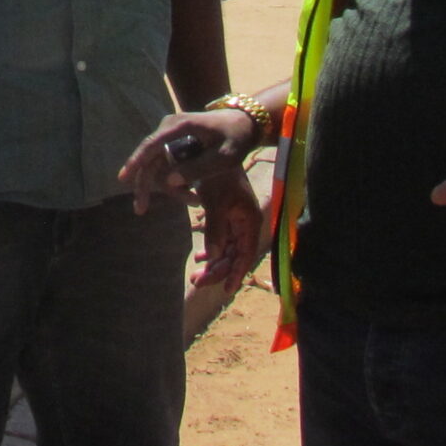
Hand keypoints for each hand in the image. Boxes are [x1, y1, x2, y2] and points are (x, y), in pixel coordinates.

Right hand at [118, 107, 258, 210]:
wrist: (245, 123)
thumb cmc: (236, 138)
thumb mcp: (224, 157)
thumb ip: (198, 168)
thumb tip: (168, 181)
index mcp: (179, 126)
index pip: (151, 145)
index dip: (136, 162)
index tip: (123, 179)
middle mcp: (169, 127)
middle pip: (149, 158)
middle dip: (145, 185)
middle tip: (141, 210)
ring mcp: (170, 133)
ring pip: (157, 164)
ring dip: (169, 186)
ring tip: (194, 202)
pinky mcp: (174, 140)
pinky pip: (165, 162)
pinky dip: (174, 180)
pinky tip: (191, 194)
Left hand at [194, 171, 264, 288]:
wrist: (213, 154)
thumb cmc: (218, 176)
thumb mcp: (216, 202)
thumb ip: (215, 229)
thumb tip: (215, 256)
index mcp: (250, 221)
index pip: (245, 255)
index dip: (236, 274)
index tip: (226, 291)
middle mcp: (247, 224)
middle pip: (235, 256)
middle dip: (218, 271)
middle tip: (197, 282)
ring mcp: (237, 221)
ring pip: (227, 250)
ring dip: (213, 263)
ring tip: (196, 276)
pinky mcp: (227, 217)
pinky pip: (222, 240)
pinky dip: (212, 249)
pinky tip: (201, 257)